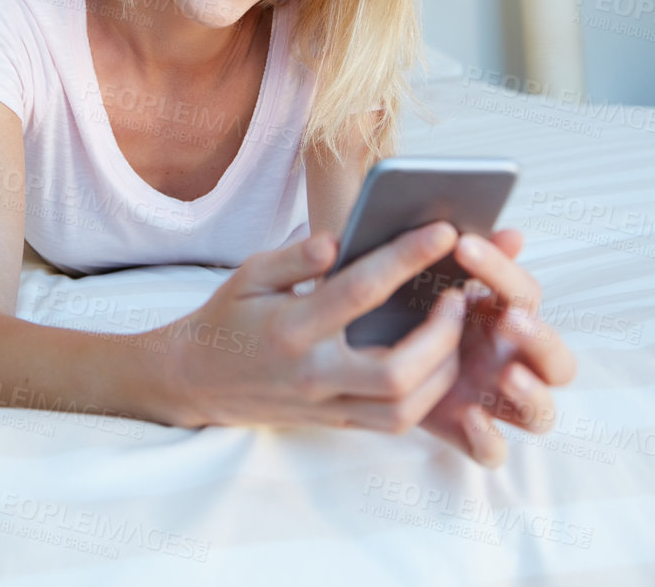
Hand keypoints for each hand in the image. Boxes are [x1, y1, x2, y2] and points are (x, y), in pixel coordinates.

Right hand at [155, 223, 467, 431]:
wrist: (197, 380)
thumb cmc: (228, 318)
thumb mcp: (249, 275)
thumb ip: (294, 257)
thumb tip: (339, 239)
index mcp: (290, 327)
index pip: (359, 290)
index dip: (405, 258)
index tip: (443, 232)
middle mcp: (313, 373)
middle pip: (396, 370)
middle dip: (441, 333)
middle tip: (458, 296)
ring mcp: (327, 404)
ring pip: (403, 408)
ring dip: (443, 370)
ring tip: (455, 327)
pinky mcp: (337, 422)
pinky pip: (395, 421)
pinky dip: (428, 393)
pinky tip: (440, 358)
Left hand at [419, 229, 577, 466]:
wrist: (369, 356)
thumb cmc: (411, 311)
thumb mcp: (428, 284)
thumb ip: (466, 261)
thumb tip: (513, 233)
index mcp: (509, 318)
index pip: (527, 295)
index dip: (505, 273)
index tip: (465, 247)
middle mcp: (516, 362)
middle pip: (559, 361)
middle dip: (541, 340)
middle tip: (510, 319)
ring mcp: (499, 404)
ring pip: (543, 413)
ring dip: (533, 394)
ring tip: (507, 374)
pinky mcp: (471, 435)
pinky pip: (495, 452)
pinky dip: (489, 438)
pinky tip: (470, 416)